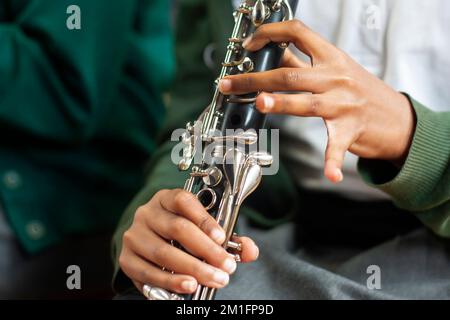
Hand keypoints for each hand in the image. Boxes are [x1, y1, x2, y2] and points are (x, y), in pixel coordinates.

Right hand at [119, 189, 258, 294]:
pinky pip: (148, 273)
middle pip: (177, 229)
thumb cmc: (180, 231)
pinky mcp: (127, 259)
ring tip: (214, 279)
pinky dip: (170, 282)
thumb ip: (228, 239)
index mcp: (167, 198)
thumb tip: (250, 251)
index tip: (222, 238)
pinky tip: (188, 287)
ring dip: (192, 269)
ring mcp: (135, 236)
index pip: (184, 201)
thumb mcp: (202, 228)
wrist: (148, 239)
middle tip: (227, 267)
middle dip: (206, 251)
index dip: (204, 219)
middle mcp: (148, 213)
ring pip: (163, 253)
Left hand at [219, 20, 415, 182]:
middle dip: (255, 78)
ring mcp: (344, 104)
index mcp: (332, 58)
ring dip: (281, 103)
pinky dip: (332, 161)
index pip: (298, 33)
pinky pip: (338, 146)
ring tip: (259, 103)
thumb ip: (303, 63)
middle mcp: (337, 78)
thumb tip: (273, 52)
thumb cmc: (360, 91)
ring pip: (306, 102)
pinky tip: (330, 174)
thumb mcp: (335, 69)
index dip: (270, 33)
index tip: (249, 44)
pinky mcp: (351, 130)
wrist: (396, 117)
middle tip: (229, 84)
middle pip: (290, 75)